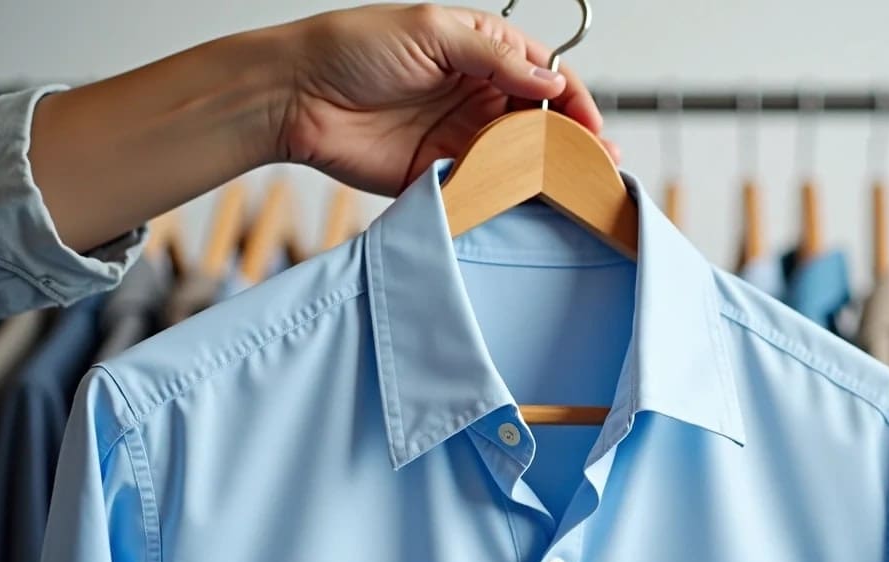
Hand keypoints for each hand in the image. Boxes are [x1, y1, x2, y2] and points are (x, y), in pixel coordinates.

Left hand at [277, 4, 613, 194]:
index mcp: (481, 53)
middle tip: (595, 165)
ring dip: (547, 173)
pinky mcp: (441, 174)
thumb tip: (550, 80)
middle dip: (571, 142)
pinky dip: (507, 197)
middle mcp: (477, 95)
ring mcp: (462, 137)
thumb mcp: (431, 30)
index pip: (546, 75)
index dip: (573, 99)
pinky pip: (484, 188)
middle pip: (542, 121)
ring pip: (520, 158)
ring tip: (573, 189)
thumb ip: (495, 57)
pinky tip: (529, 203)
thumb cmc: (350, 48)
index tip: (591, 127)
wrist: (293, 97)